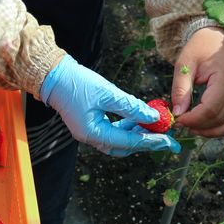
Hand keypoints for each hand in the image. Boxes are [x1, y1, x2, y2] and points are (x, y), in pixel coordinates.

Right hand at [40, 55, 180, 156]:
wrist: (54, 76)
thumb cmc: (77, 83)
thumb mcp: (108, 93)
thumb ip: (131, 107)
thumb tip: (153, 117)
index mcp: (94, 133)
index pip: (129, 142)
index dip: (151, 141)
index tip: (169, 140)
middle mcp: (91, 137)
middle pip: (124, 148)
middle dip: (146, 143)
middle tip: (166, 139)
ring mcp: (89, 133)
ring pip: (119, 141)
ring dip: (137, 135)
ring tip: (154, 127)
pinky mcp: (90, 125)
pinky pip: (112, 133)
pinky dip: (126, 129)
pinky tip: (137, 120)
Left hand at [171, 27, 223, 141]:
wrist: (218, 37)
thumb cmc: (200, 47)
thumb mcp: (185, 64)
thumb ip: (180, 89)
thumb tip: (178, 112)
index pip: (210, 109)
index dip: (192, 119)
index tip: (178, 119)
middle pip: (221, 118)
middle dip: (200, 126)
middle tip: (183, 124)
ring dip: (214, 131)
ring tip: (196, 129)